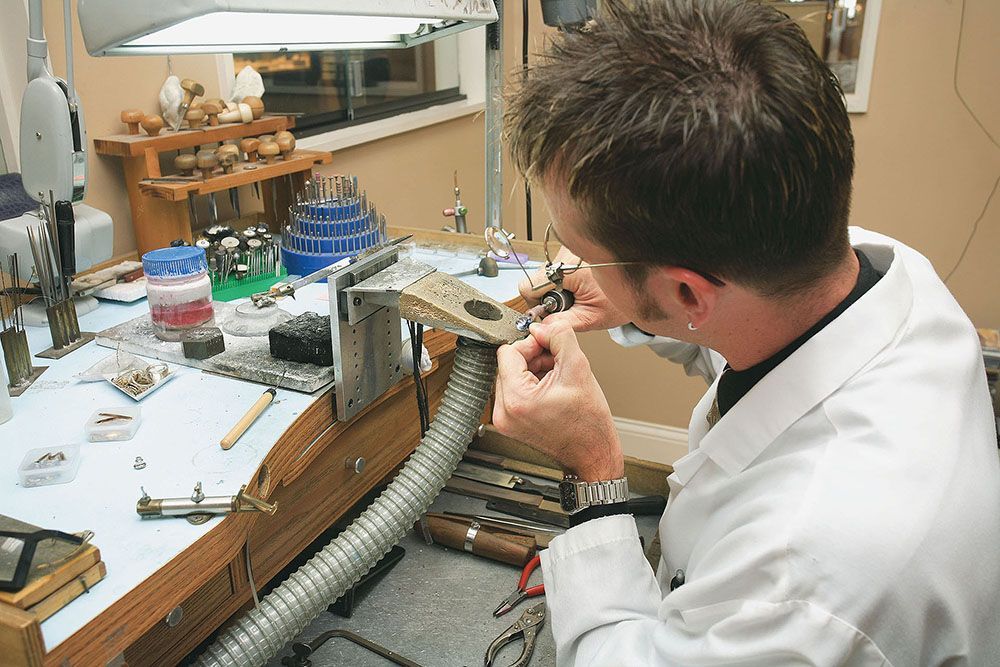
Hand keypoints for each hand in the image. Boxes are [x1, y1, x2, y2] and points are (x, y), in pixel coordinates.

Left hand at [493, 322, 623, 481]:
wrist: (592, 453)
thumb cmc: (588, 424)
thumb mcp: (578, 369)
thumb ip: (559, 338)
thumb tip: (543, 326)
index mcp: (516, 399)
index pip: (508, 352)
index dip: (531, 343)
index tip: (548, 345)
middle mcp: (504, 412)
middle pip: (508, 364)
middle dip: (533, 357)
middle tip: (556, 362)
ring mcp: (505, 420)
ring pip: (511, 376)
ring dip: (533, 370)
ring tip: (556, 377)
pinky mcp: (510, 424)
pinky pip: (514, 391)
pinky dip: (531, 384)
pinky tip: (551, 389)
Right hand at [519, 247, 629, 332]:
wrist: (642, 281)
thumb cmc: (621, 299)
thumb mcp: (592, 318)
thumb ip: (563, 323)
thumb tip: (542, 326)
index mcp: (568, 270)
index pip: (529, 286)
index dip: (534, 302)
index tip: (546, 310)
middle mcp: (566, 253)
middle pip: (537, 278)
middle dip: (549, 295)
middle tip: (571, 303)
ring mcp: (570, 247)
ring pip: (547, 272)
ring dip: (558, 286)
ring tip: (581, 292)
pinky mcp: (574, 247)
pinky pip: (558, 265)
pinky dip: (566, 277)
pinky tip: (583, 283)